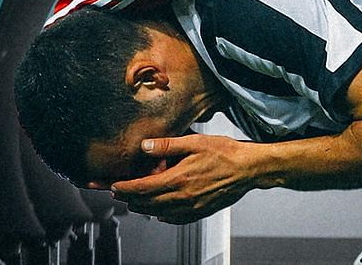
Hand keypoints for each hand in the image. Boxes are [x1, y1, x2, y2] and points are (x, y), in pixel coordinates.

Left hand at [112, 134, 263, 222]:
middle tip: (118, 194)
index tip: (113, 186)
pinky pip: (175, 219)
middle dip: (129, 199)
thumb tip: (145, 147)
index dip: (125, 188)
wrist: (248, 169)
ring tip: (134, 202)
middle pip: (146, 203)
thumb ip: (167, 146)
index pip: (142, 188)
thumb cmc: (225, 152)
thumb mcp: (194, 142)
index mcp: (178, 179)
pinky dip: (162, 216)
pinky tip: (160, 212)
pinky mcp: (200, 212)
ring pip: (158, 212)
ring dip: (143, 207)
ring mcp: (191, 207)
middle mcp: (182, 197)